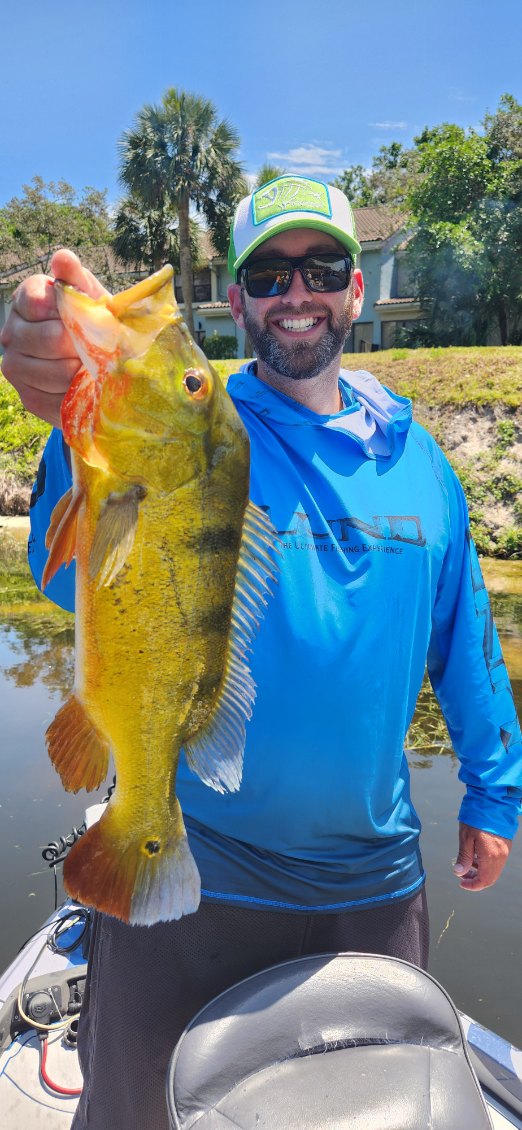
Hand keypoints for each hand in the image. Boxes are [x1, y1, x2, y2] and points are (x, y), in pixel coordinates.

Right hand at [0, 249, 107, 427]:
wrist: (101, 363)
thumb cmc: (94, 322)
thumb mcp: (91, 297)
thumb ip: (76, 278)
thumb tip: (63, 258)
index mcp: (25, 300)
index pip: (37, 302)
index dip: (66, 311)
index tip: (84, 314)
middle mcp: (12, 332)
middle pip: (49, 339)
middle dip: (80, 344)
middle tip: (95, 346)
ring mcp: (15, 366)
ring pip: (55, 372)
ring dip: (81, 371)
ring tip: (91, 366)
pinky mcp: (28, 396)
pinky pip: (56, 399)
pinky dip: (77, 395)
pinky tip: (84, 386)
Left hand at [453, 822, 511, 890]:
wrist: (492, 802)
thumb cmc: (477, 817)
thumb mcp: (465, 837)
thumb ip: (464, 857)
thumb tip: (460, 872)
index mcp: (491, 856)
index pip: (484, 881)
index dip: (472, 885)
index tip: (461, 882)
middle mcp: (501, 856)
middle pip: (490, 878)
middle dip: (476, 880)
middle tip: (462, 875)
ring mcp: (505, 850)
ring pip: (495, 871)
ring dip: (481, 872)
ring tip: (467, 865)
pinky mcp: (506, 844)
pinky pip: (498, 861)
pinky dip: (487, 864)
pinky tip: (476, 856)